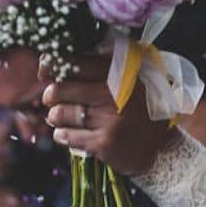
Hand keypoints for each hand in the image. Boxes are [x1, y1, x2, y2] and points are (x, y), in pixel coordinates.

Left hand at [42, 56, 174, 175]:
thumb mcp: (125, 77)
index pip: (72, 63)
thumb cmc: (135, 106)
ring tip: (63, 117)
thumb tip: (47, 64)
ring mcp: (109, 119)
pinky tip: (70, 133)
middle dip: (49, 95)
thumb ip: (94, 64)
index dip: (50, 66)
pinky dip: (63, 134)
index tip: (44, 72)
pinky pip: (67, 136)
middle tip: (52, 99)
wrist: (161, 143)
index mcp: (117, 71)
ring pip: (59, 114)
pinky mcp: (104, 143)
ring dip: (55, 117)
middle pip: (58, 89)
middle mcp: (113, 92)